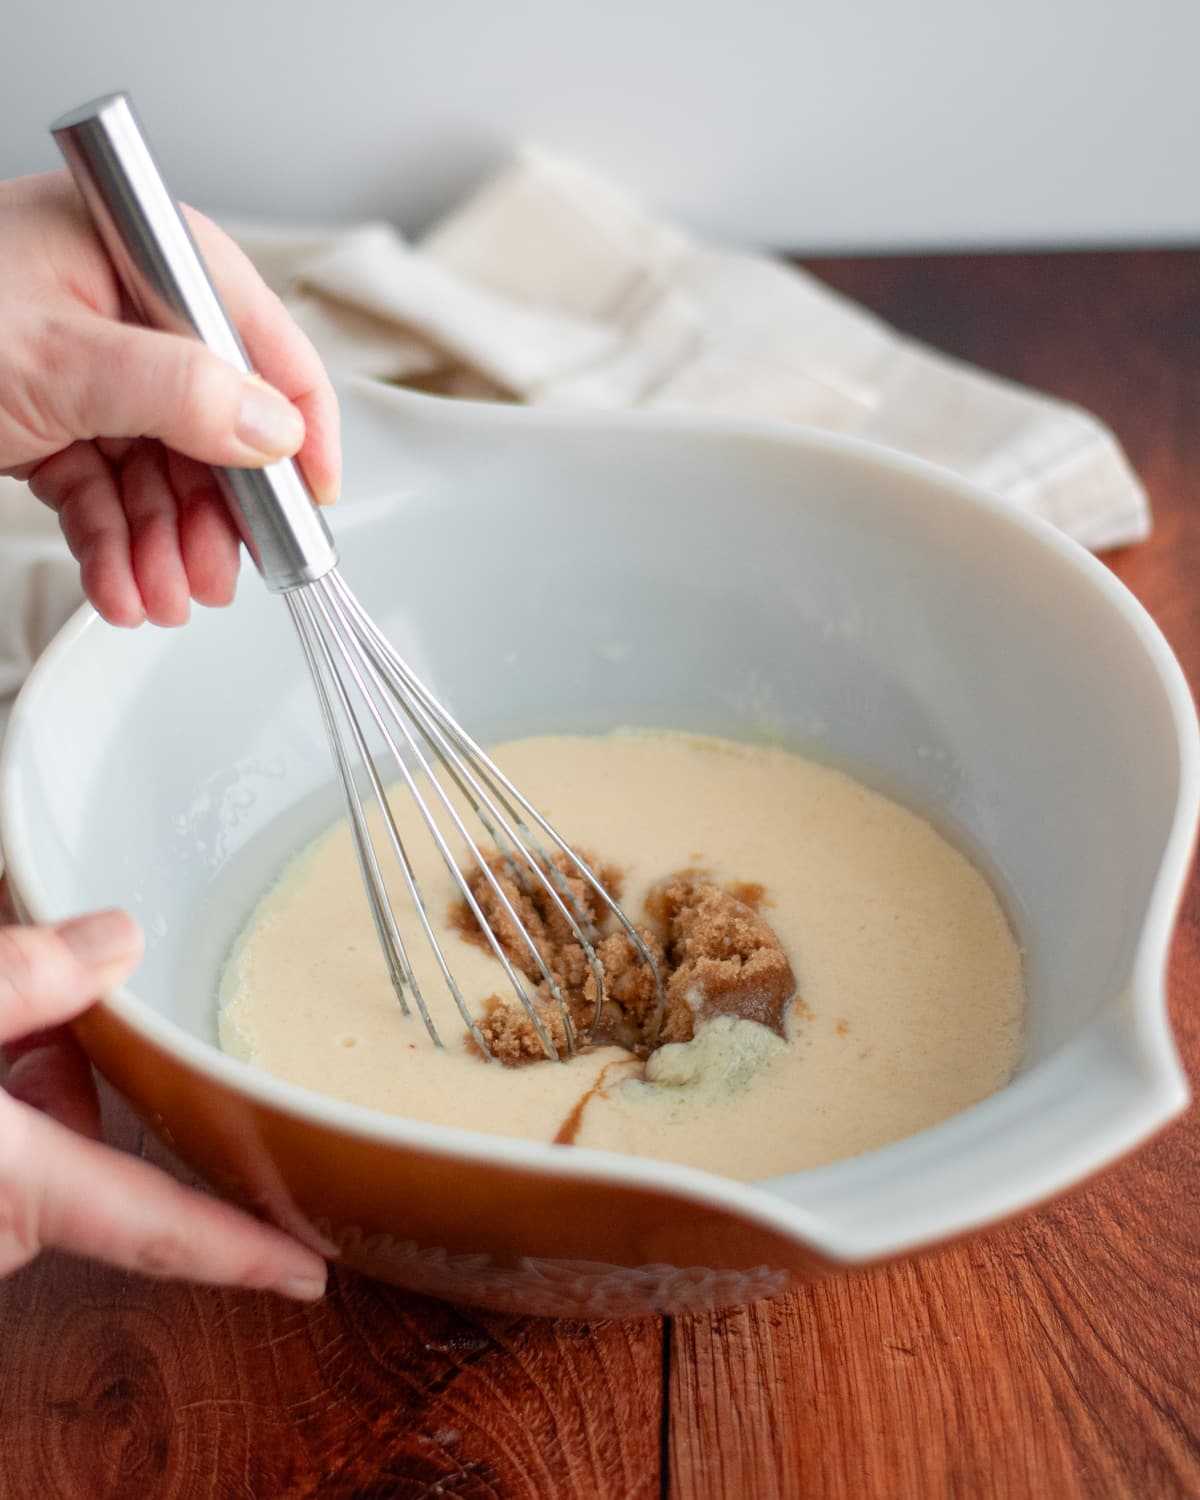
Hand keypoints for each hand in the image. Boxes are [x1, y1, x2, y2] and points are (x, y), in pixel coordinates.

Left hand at [0, 170, 339, 626]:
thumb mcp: (61, 359)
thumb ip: (182, 392)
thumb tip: (276, 431)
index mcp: (143, 256)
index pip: (262, 339)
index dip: (299, 425)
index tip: (310, 503)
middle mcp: (125, 310)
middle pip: (216, 424)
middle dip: (216, 514)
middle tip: (223, 578)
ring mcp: (89, 368)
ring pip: (162, 471)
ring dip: (167, 545)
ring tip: (163, 599)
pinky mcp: (53, 419)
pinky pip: (107, 491)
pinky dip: (117, 545)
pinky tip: (123, 588)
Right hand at [0, 891, 326, 1297]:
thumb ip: (20, 979)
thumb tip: (117, 942)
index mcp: (14, 1188)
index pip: (155, 1229)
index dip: (243, 1253)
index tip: (312, 1273)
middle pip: (88, 1153)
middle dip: (91, 1071)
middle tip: (74, 990)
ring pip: (35, 1143)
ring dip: (36, 1067)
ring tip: (18, 997)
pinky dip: (2, 1090)